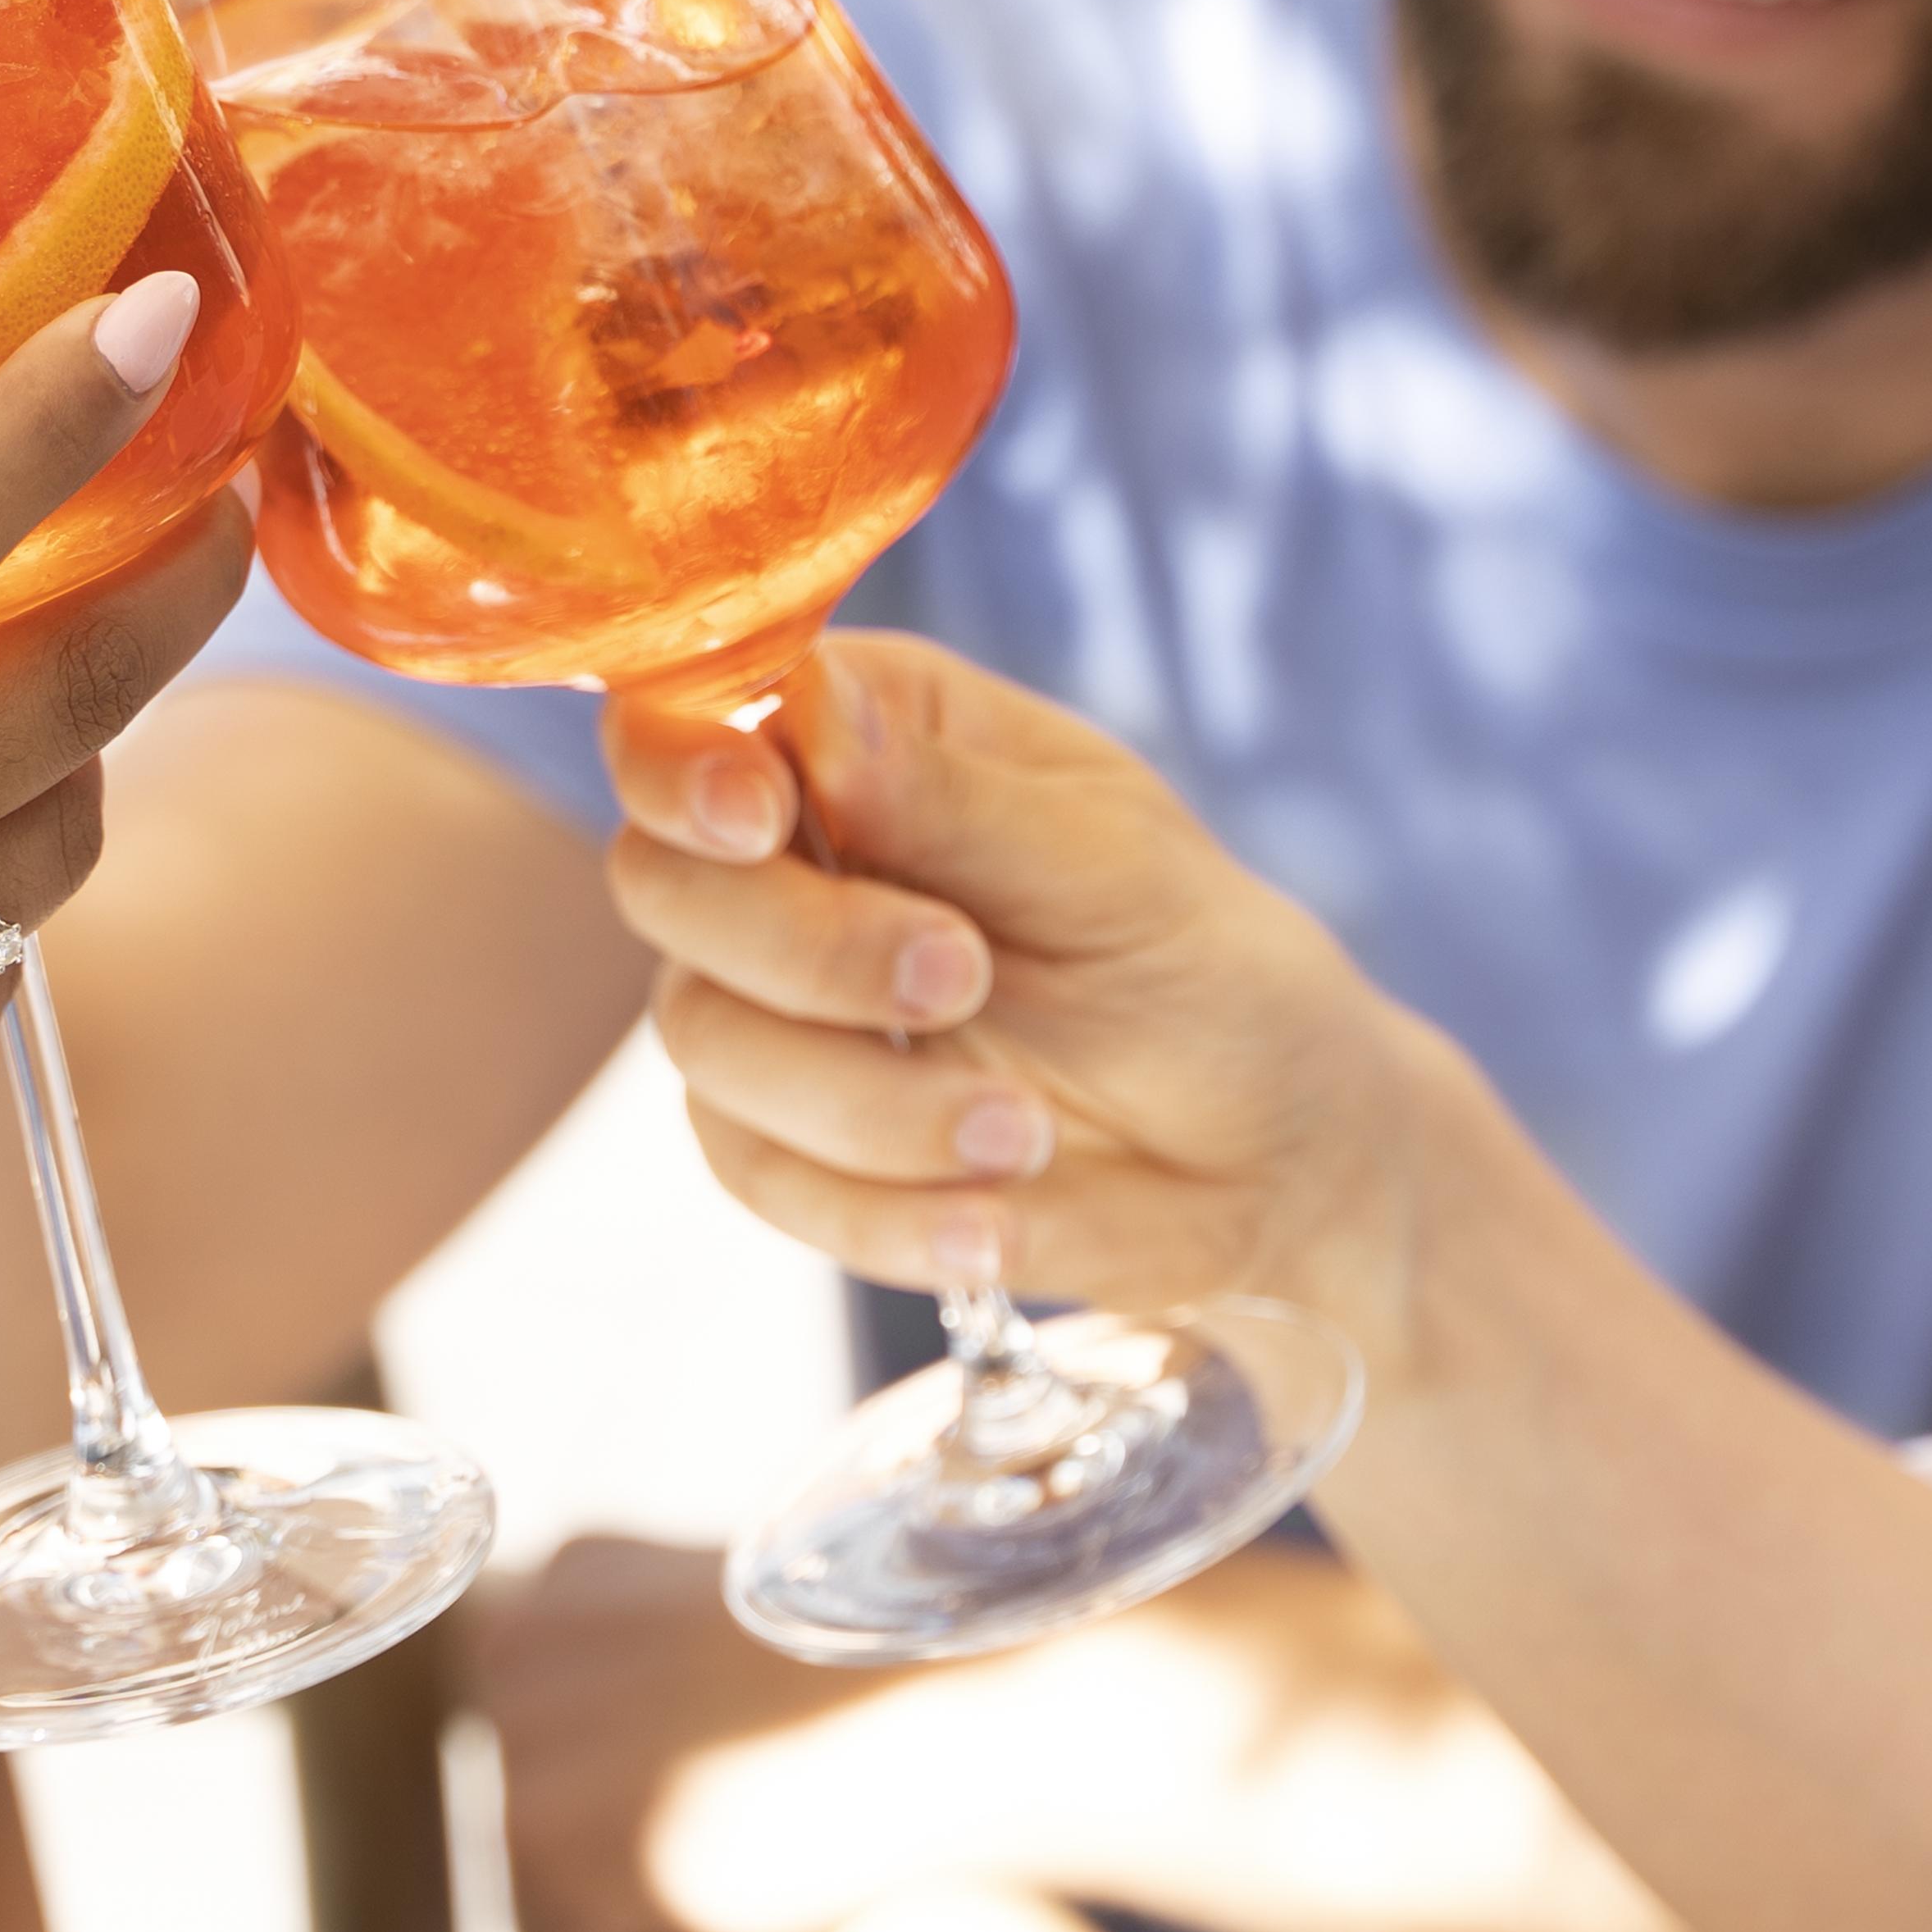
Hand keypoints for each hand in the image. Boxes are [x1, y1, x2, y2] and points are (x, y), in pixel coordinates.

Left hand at [468, 1536, 895, 1931]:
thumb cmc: (925, 1688)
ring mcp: (525, 1743)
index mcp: (580, 1578)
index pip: (574, 1741)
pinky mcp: (549, 1845)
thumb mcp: (783, 1655)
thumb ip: (698, 1701)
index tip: (768, 1857)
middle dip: (660, 1895)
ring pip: (560, 1906)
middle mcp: (526, 1644)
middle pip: (558, 1825)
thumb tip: (667, 1816)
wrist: (972, 1710)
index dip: (666, 1820)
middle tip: (787, 1926)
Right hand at [605, 638, 1448, 1356]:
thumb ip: (953, 800)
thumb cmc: (1201, 965)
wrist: (1264, 1156)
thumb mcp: (1112, 867)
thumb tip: (811, 711)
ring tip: (1026, 1134)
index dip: (687, 764)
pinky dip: (878, 1210)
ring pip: (707, 1044)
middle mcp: (789, 860)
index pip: (691, 717)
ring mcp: (775, 1008)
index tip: (765, 818)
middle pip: (666, 883)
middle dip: (804, 947)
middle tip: (962, 975)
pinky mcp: (790, 1142)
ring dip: (869, 1103)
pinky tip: (991, 1220)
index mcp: (859, 734)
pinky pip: (762, 1176)